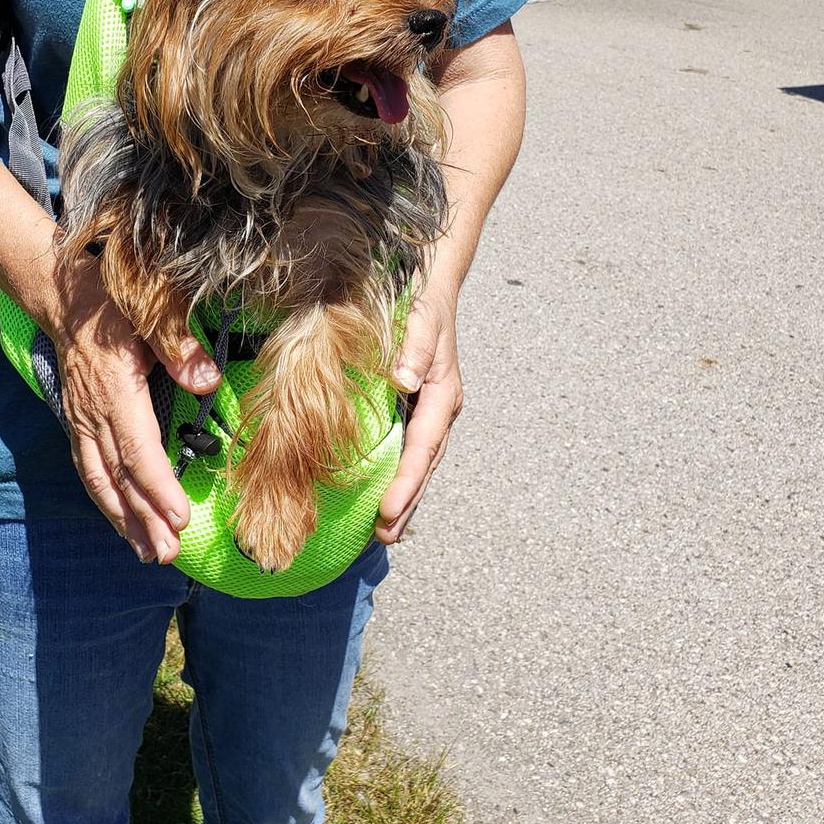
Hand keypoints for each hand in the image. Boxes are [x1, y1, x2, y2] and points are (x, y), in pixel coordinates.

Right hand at [46, 253, 219, 564]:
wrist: (64, 298)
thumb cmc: (112, 303)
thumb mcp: (148, 311)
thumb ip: (178, 348)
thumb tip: (207, 381)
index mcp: (115, 391)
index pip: (137, 450)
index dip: (158, 487)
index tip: (180, 517)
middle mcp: (93, 414)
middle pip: (119, 477)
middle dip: (144, 519)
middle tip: (168, 554)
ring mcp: (81, 422)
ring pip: (101, 481)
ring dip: (124, 520)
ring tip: (149, 554)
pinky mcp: (77, 424)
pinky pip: (89, 471)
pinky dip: (106, 501)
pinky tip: (122, 523)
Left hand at [375, 282, 463, 545]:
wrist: (432, 286)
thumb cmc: (423, 302)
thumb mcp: (421, 319)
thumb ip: (415, 348)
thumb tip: (404, 380)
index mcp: (444, 395)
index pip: (423, 447)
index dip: (406, 481)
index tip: (387, 512)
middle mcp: (439, 410)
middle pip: (424, 465)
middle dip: (406, 503)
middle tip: (384, 538)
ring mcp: (428, 412)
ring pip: (417, 463)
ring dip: (403, 497)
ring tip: (383, 532)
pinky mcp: (414, 409)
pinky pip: (407, 449)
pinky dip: (396, 476)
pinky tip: (379, 496)